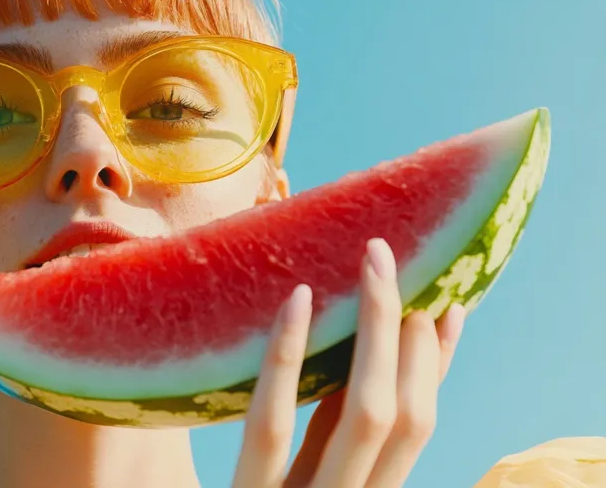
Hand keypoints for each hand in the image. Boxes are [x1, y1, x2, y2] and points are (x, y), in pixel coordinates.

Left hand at [232, 238, 466, 487]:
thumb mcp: (304, 475)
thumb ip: (328, 433)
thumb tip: (357, 359)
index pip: (418, 425)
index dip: (437, 364)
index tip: (447, 301)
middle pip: (402, 415)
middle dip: (409, 333)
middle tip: (392, 255)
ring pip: (361, 417)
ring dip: (374, 331)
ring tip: (372, 264)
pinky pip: (272, 426)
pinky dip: (289, 358)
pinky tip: (299, 299)